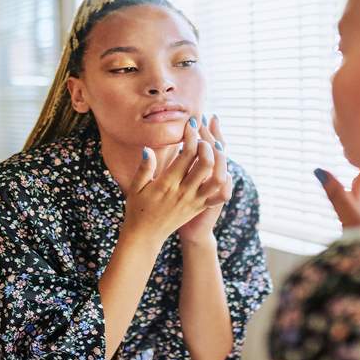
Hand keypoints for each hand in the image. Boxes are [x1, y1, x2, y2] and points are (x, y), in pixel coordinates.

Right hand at [121, 118, 223, 243]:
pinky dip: (224, 180)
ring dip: (220, 161)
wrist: (145, 236)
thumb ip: (144, 168)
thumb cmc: (137, 208)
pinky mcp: (200, 207)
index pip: (186, 154)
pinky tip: (220, 168)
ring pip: (217, 178)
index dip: (191, 135)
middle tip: (203, 133)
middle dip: (207, 143)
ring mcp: (194, 201)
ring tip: (214, 148)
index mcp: (167, 183)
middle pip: (206, 163)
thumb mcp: (135, 187)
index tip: (191, 123)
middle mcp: (184, 192)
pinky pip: (219, 195)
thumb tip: (148, 149)